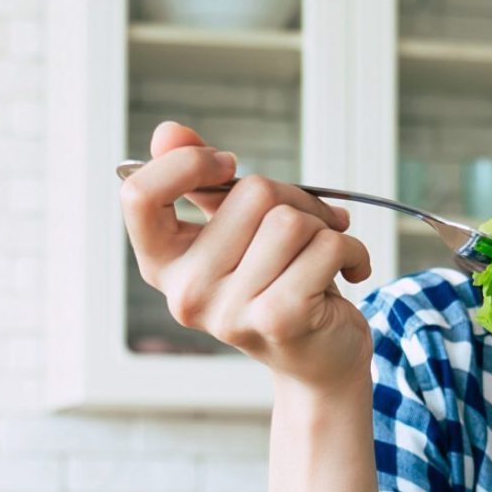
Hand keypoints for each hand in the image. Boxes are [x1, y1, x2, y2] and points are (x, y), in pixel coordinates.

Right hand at [119, 121, 374, 390]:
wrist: (318, 360)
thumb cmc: (277, 284)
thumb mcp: (234, 231)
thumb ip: (198, 181)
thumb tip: (168, 131)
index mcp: (164, 265)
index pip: (139, 195)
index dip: (187, 164)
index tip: (226, 166)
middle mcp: (185, 293)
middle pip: (249, 192)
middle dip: (294, 198)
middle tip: (307, 226)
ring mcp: (229, 311)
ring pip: (291, 219)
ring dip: (325, 226)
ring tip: (325, 253)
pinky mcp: (279, 318)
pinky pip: (325, 246)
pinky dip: (352, 250)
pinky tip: (349, 271)